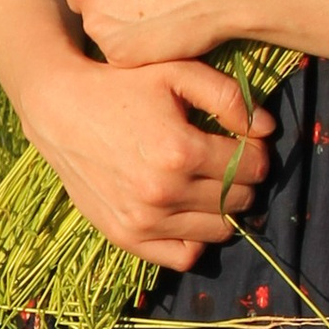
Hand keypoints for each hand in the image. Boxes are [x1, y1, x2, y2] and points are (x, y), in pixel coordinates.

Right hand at [20, 44, 272, 272]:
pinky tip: (189, 211)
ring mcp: (145, 220)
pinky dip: (196, 238)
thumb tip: (268, 129)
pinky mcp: (127, 237)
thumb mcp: (176, 73)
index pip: (252, 166)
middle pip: (240, 200)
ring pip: (219, 230)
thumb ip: (229, 97)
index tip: (244, 142)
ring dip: (224, 208)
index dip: (256, 152)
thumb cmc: (122, 86)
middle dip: (244, 179)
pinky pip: (185, 255)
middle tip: (228, 162)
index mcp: (180, 150)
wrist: (60, 111)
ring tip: (209, 184)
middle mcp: (164, 192)